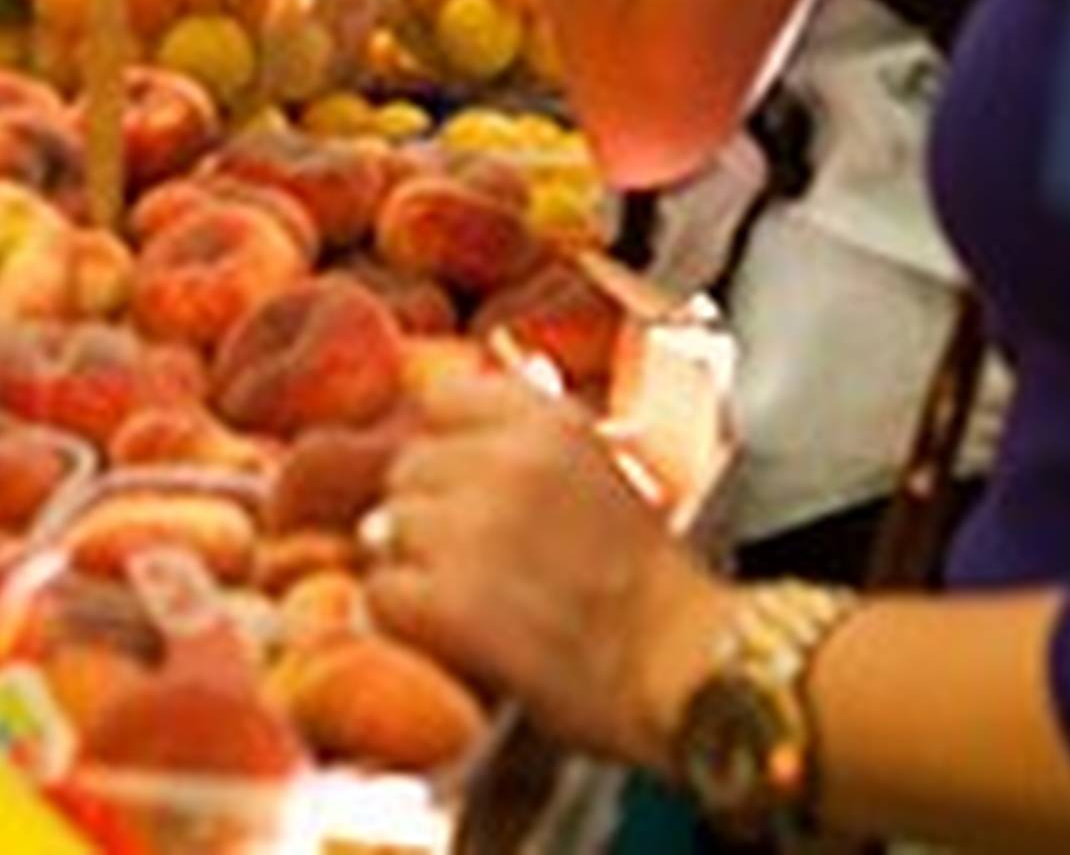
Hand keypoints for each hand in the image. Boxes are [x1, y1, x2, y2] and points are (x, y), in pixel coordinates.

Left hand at [363, 370, 729, 770]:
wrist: (686, 670)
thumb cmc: (648, 586)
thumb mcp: (602, 472)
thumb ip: (529, 444)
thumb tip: (442, 428)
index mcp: (552, 424)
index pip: (441, 400)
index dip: (445, 447)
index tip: (462, 484)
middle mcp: (511, 462)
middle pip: (408, 467)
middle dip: (428, 513)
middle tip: (473, 559)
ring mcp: (477, 529)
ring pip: (388, 527)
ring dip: (414, 566)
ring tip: (469, 598)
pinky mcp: (454, 601)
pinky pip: (384, 591)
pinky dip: (406, 617)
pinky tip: (454, 632)